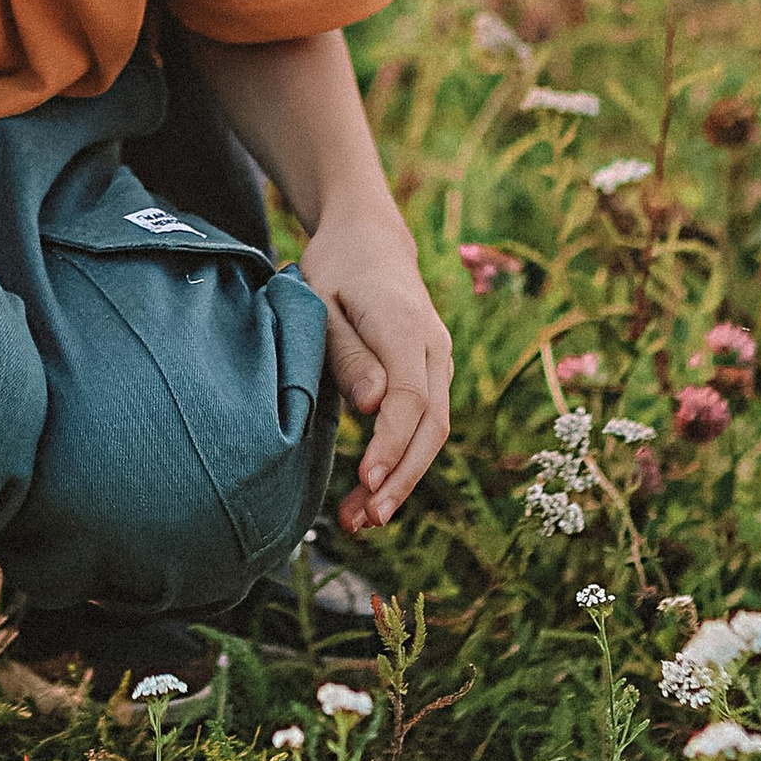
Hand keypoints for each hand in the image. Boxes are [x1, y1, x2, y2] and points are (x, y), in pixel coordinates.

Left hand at [300, 199, 452, 531]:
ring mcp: (438, 361)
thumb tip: (371, 408)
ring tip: (361, 519)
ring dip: (403, 479)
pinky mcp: (431, 374)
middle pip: (432, 426)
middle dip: (402, 479)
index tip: (365, 480)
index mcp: (405, 327)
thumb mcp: (322, 300)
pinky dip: (403, 461)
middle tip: (366, 520)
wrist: (369, 240)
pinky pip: (425, 423)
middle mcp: (433, 347)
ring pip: (433, 432)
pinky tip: (373, 493)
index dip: (390, 445)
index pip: (410, 399)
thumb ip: (346, 352)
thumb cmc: (336, 269)